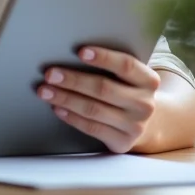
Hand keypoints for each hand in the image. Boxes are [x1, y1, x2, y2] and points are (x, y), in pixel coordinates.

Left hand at [38, 46, 159, 153]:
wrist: (143, 121)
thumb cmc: (126, 88)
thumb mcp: (127, 75)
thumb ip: (110, 64)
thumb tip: (70, 51)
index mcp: (148, 80)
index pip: (126, 65)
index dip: (104, 57)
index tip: (80, 51)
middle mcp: (144, 104)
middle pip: (103, 88)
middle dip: (73, 80)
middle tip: (49, 74)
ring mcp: (135, 126)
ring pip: (94, 109)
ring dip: (65, 99)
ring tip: (45, 90)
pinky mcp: (122, 142)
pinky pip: (92, 128)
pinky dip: (71, 117)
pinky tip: (57, 108)